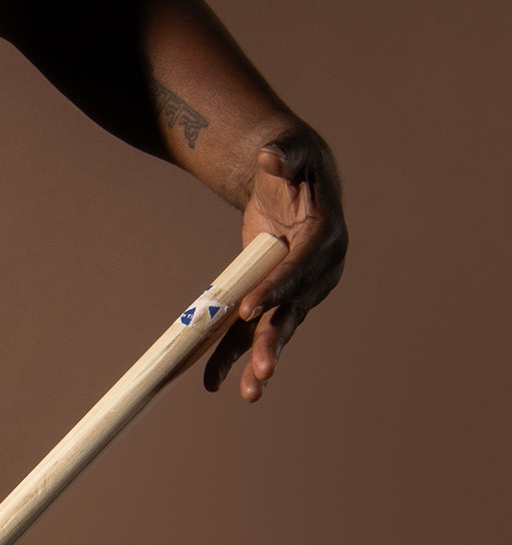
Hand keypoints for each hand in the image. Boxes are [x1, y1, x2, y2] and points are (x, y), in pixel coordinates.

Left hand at [204, 130, 346, 401]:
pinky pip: (257, 327)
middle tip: (262, 371)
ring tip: (248, 393)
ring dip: (258, 359)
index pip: (299, 268)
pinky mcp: (277, 296)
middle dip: (274, 340)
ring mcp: (299, 287)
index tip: (248, 309)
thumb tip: (271, 156)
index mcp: (324, 237)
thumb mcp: (290, 150)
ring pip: (276, 327)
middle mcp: (318, 270)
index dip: (276, 289)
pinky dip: (238, 353)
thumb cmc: (292, 161)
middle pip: (293, 309)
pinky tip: (219, 382)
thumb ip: (283, 154)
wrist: (294, 177)